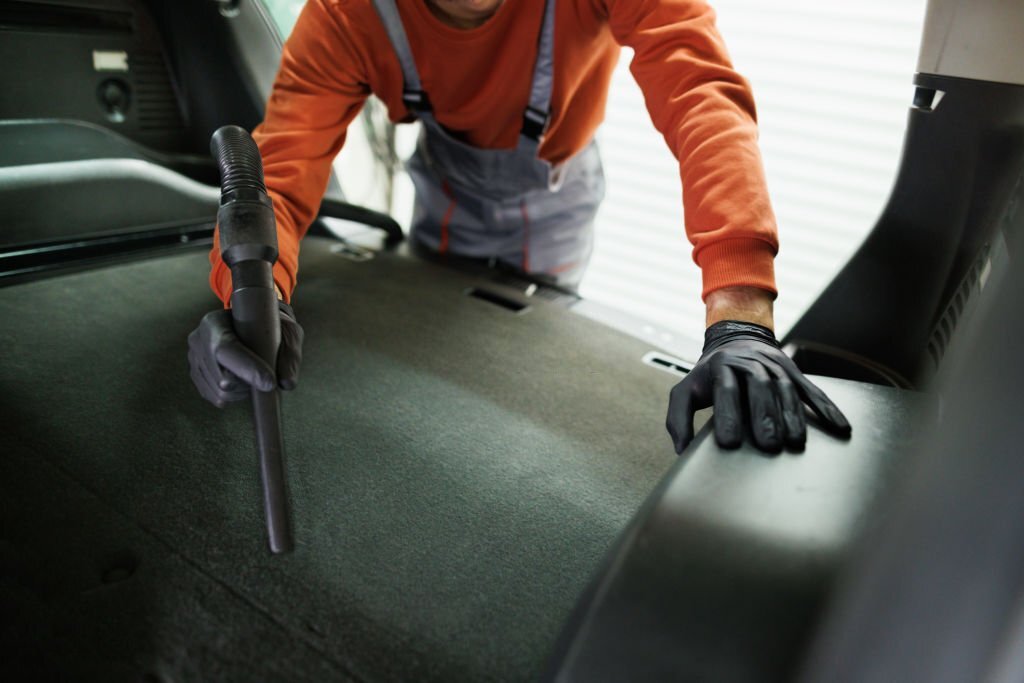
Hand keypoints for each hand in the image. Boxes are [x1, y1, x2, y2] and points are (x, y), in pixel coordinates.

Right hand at [187, 301, 303, 406]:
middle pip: (222, 379)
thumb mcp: (286, 332)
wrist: (253, 324)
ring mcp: (194, 360)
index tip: (270, 383)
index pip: (225, 350)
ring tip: (254, 375)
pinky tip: (243, 379)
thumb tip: (287, 383)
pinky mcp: (197, 377)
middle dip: (249, 384)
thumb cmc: (271, 327)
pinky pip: (216, 398)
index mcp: (213, 323)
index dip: (248, 369)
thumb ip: (289, 355)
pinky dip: (234, 395)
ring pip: (221, 393)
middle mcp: (198, 341)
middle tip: (267, 378)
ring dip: (243, 391)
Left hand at [666, 320, 850, 453]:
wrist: (736, 339)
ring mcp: (775, 367)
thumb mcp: (685, 391)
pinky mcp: (795, 373)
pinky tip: (839, 427)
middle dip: (764, 417)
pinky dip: (827, 408)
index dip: (728, 416)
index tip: (729, 442)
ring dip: (793, 416)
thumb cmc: (709, 375)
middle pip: (759, 388)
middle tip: (768, 446)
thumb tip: (681, 451)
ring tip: (795, 442)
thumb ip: (678, 420)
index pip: (725, 391)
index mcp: (721, 368)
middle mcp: (750, 365)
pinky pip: (812, 391)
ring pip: (786, 389)